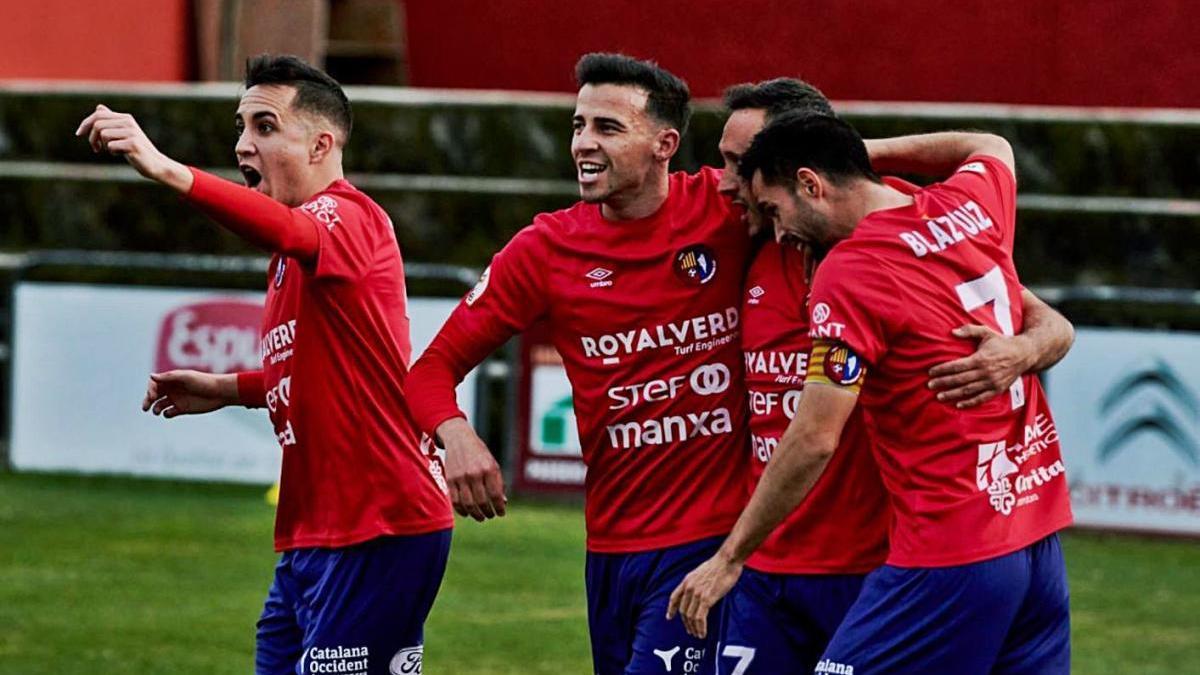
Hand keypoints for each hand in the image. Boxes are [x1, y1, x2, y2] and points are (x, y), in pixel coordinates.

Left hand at [75, 104, 192, 191]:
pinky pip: (111, 146)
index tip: (79, 134)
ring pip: (103, 135)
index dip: (85, 124)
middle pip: (98, 124)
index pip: (98, 115)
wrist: (156, 164)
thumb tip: (99, 107)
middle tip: (96, 148)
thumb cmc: (137, 150)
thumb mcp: (123, 134)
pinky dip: (113, 152)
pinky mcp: (133, 144)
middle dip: (92, 137)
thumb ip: (112, 121)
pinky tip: (123, 155)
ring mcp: (131, 133)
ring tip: (113, 151)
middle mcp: (129, 122)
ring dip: (103, 146)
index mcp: (126, 118)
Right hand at [142, 370, 236, 417]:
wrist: (220, 393)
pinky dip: (167, 414)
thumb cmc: (204, 382)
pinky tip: (171, 412)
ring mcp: (177, 399)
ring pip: (159, 405)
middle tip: (145, 408)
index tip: (152, 396)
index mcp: (172, 380)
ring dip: (155, 408)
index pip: (154, 384)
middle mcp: (172, 389)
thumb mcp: (186, 378)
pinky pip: (169, 413)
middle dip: (147, 401)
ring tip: (157, 411)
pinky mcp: (182, 409)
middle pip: (154, 395)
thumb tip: (151, 376)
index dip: (150, 390)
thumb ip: (169, 377)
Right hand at [436, 418, 506, 520]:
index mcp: (489, 469)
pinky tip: (467, 513)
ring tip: (481, 517)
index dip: (499, 507)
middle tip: (491, 515)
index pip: (495, 495)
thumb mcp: (493, 464)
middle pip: (482, 502)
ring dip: (475, 514)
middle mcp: (475, 474)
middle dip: (488, 512)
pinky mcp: (450, 480)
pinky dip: (462, 510)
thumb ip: (498, 483)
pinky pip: (455, 501)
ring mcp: (461, 477)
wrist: (459, 439)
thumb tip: (503, 502)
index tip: (501, 513)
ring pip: (468, 504)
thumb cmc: (479, 454)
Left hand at [666, 553, 741, 638]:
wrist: (727, 560)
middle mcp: (689, 587)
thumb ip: (697, 582)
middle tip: (690, 631)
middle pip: (682, 610)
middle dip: (686, 623)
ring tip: (697, 634)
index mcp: (687, 580)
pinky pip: (700, 618)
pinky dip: (700, 628)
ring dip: (693, 628)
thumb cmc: (719, 565)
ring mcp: (697, 593)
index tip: (669, 617)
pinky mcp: (706, 599)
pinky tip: (703, 633)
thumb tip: (699, 591)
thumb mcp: (701, 572)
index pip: (674, 597)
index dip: (671, 609)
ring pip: (690, 616)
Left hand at [928, 325, 1033, 407]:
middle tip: (930, 385)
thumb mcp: (986, 332)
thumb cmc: (1001, 342)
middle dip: (943, 383)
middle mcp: (986, 372)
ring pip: (968, 390)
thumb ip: (969, 330)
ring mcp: (992, 382)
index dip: (943, 370)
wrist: (1024, 354)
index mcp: (980, 358)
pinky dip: (970, 402)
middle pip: (960, 379)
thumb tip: (952, 332)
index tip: (930, 372)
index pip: (957, 366)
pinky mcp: (998, 389)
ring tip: (939, 397)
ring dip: (953, 394)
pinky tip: (958, 405)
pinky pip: (982, 398)